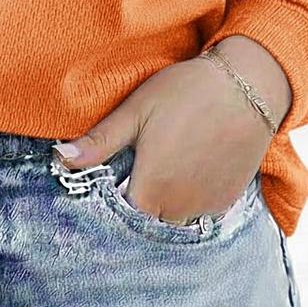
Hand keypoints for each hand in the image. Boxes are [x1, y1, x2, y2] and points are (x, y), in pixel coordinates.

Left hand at [51, 38, 288, 223]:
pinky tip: (187, 166)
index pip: (121, 217)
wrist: (246, 86)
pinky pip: (200, 212)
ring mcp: (208, 206)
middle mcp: (181, 207)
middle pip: (147, 220)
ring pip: (174, 218)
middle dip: (137, 201)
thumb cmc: (184, 92)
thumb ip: (100, 142)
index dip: (111, 202)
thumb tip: (61, 159)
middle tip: (135, 167)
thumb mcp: (135, 111)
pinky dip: (189, 198)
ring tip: (163, 164)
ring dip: (164, 202)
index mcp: (152, 188)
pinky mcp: (228, 200)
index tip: (107, 183)